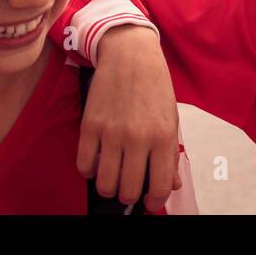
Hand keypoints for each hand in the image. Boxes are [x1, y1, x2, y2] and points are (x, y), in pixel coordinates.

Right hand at [76, 24, 182, 211]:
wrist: (130, 54)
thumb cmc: (155, 86)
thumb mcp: (171, 118)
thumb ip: (171, 153)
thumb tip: (172, 185)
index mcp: (163, 136)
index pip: (160, 186)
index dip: (155, 200)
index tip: (150, 200)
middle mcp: (138, 138)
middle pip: (128, 189)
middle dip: (129, 195)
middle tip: (129, 187)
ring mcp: (111, 133)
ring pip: (105, 183)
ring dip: (108, 187)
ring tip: (112, 178)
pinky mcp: (90, 126)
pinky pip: (84, 165)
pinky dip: (89, 171)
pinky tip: (96, 162)